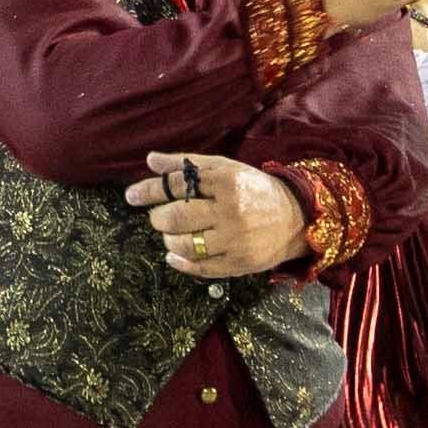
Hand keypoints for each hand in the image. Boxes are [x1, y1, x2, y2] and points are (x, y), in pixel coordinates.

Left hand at [128, 150, 312, 278]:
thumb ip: (188, 164)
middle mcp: (231, 211)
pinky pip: (200, 267)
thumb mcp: (225, 169)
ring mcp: (235, 240)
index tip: (131, 196)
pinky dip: (180, 262)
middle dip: (158, 218)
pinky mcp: (239, 264)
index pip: (177, 185)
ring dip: (168, 240)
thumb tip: (150, 160)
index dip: (149, 190)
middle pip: (176, 217)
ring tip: (171, 234)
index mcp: (227, 181)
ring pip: (185, 245)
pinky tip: (174, 255)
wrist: (295, 218)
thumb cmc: (254, 189)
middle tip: (158, 217)